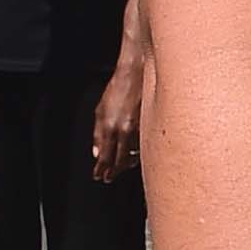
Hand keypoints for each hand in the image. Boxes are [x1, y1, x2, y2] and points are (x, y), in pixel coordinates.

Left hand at [91, 50, 146, 182]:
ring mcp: (142, 128)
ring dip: (127, 162)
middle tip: (109, 178)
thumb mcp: (100, 109)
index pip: (105, 155)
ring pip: (135, 153)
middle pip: (120, 159)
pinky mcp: (153, 123)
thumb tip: (97, 151)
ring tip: (122, 167)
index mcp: (110, 126)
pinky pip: (145, 143)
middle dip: (114, 170)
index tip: (99, 175)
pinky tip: (136, 153)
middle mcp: (126, 130)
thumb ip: (97, 132)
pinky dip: (140, 150)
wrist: (139, 71)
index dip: (102, 168)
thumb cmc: (119, 86)